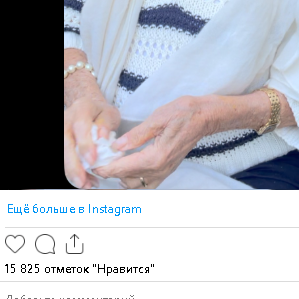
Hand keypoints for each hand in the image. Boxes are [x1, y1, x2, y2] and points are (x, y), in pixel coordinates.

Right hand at [64, 96, 120, 189]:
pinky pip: (64, 159)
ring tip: (85, 184)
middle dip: (73, 165)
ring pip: (63, 153)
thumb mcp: (109, 113)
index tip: (92, 160)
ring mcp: (62, 131)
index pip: (81, 126)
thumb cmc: (100, 113)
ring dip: (72, 172)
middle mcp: (67, 120)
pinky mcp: (61, 142)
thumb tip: (102, 138)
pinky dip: (74, 172)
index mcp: (82, 109)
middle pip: (66, 143)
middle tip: (82, 181)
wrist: (88, 108)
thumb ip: (106, 123)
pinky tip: (84, 181)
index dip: (85, 144)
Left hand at [94, 95, 211, 188]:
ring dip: (122, 178)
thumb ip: (136, 135)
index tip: (93, 165)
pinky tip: (127, 167)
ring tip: (110, 165)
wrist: (204, 116)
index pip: (124, 168)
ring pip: (138, 185)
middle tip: (98, 163)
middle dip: (111, 174)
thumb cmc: (184, 113)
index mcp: (156, 157)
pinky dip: (135, 179)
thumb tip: (117, 146)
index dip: (106, 168)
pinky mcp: (168, 168)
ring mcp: (166, 171)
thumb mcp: (157, 118)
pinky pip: (148, 182)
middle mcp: (161, 168)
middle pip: (128, 181)